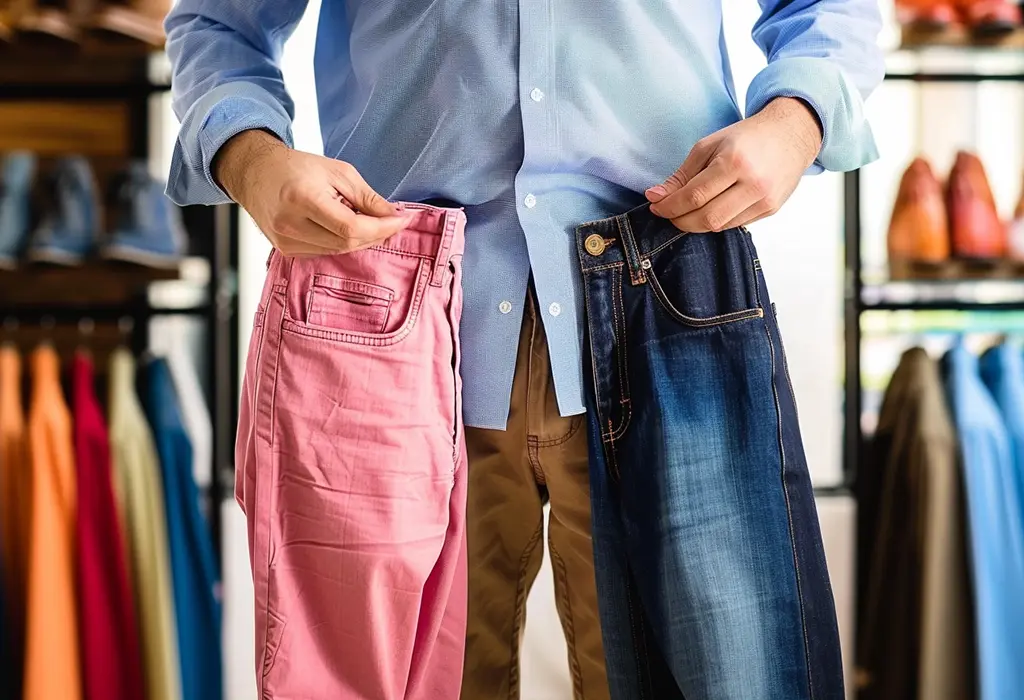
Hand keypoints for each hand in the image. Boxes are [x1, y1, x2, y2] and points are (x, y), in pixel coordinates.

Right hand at [214, 130, 413, 256]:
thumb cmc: (296, 167)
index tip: (402, 220)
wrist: (255, 173)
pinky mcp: (286, 250)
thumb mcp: (338, 172)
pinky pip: (325, 252)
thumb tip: (394, 216)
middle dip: (376, 234)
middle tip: (392, 221)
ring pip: (338, 251)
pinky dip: (342, 243)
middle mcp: (291, 224)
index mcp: (302, 198)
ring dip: (361, 240)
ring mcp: (285, 242)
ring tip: (369, 221)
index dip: (381, 228)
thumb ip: (367, 197)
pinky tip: (346, 228)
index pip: (351, 227)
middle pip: (347, 243)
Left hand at [645, 97, 822, 232]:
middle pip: (706, 218)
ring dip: (697, 223)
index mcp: (734, 161)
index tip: (656, 206)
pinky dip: (717, 221)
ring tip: (687, 211)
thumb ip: (682, 174)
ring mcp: (764, 199)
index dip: (669, 206)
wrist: (791, 134)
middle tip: (668, 213)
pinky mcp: (771, 209)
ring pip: (720, 226)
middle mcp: (753, 183)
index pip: (694, 196)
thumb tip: (655, 196)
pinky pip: (735, 225)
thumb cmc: (746, 137)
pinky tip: (711, 209)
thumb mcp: (709, 145)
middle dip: (680, 220)